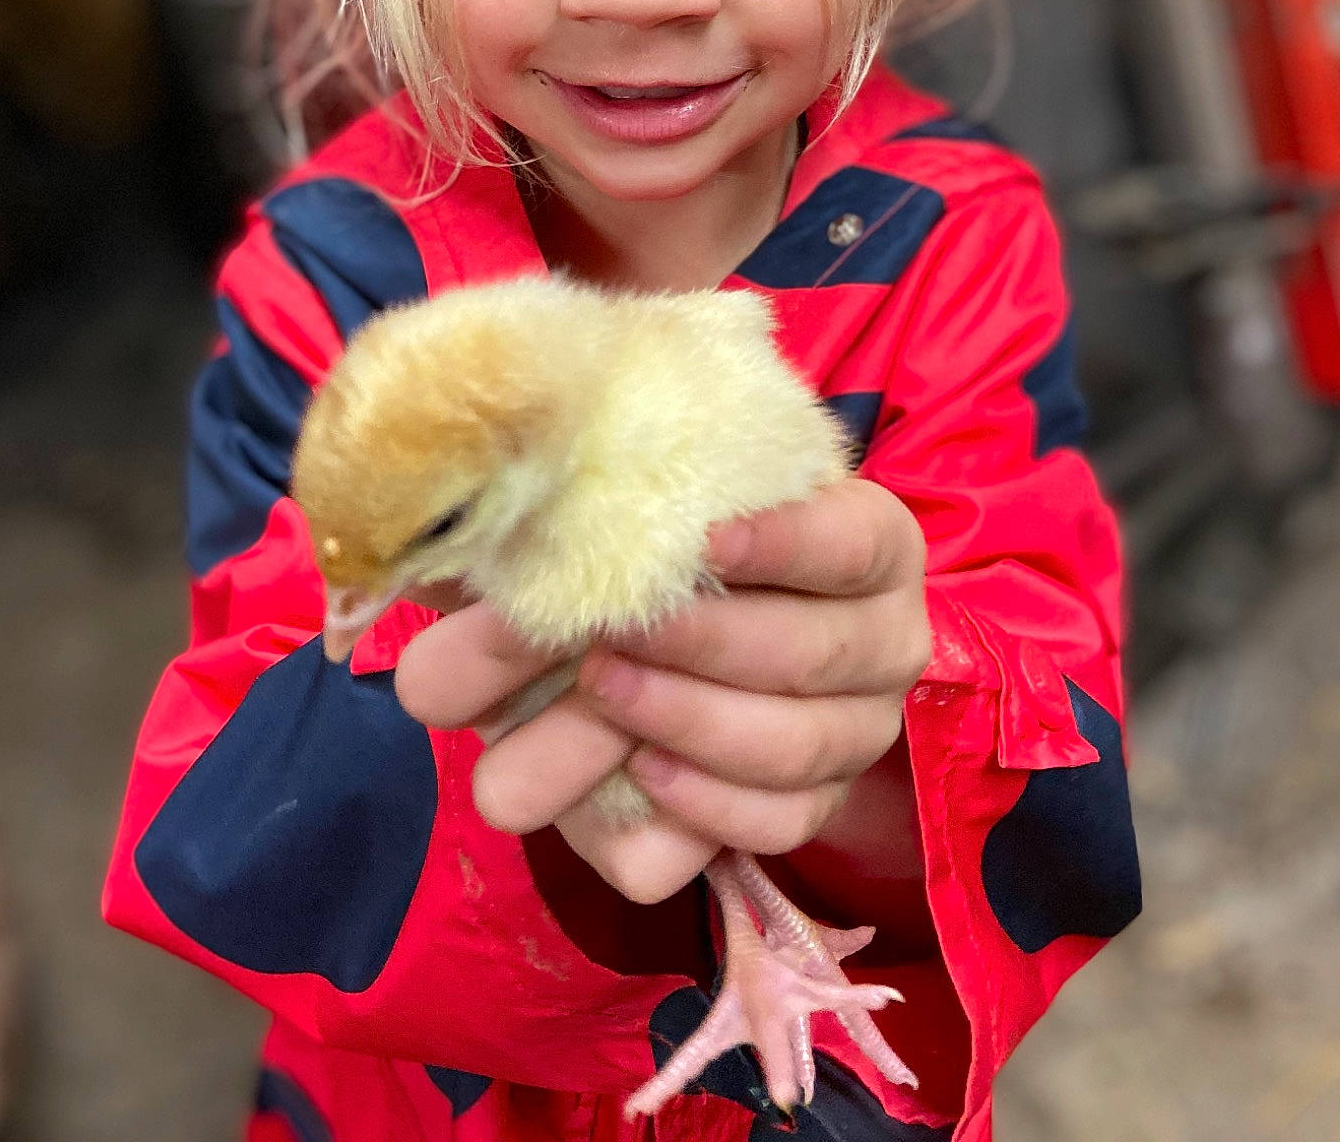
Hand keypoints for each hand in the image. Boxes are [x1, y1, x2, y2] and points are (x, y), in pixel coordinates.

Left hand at [394, 478, 930, 903]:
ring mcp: (852, 736)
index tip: (698, 541)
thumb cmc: (649, 533)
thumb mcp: (608, 511)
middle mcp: (882, 642)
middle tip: (597, 643)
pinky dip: (701, 805)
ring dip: (683, 724)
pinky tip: (633, 770)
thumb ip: (549, 524)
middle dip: (697, 648)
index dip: (786, 543)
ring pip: (790, 752)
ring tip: (594, 696)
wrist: (664, 613)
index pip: (853, 541)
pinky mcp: (805, 811)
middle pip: (809, 656)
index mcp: (867, 543)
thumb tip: (457, 578)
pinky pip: (769, 828)